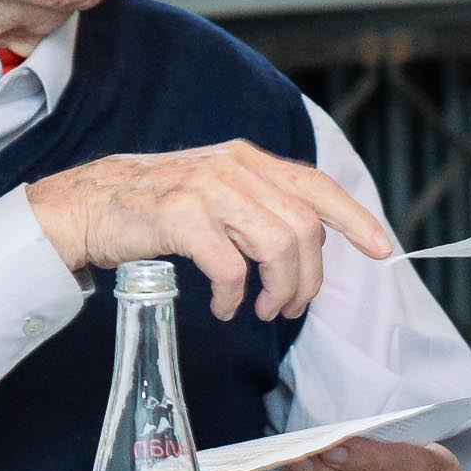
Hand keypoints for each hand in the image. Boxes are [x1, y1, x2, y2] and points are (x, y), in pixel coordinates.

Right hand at [26, 140, 390, 321]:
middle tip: (289, 308)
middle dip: (308, 278)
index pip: (317, 185)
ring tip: (260, 311)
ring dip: (278, 290)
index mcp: (249, 160)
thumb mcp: (217, 192)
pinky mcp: (181, 216)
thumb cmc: (156, 207)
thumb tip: (307, 244)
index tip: (381, 249)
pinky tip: (225, 307)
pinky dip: (234, 296)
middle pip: (304, 228)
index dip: (355, 218)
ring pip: (276, 246)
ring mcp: (208, 188)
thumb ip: (259, 207)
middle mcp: (235, 167)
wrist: (89, 203)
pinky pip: (230, 267)